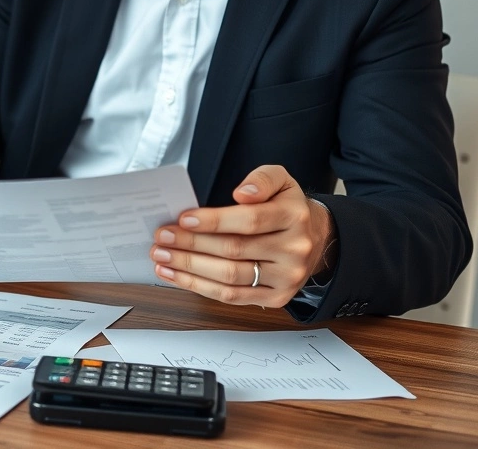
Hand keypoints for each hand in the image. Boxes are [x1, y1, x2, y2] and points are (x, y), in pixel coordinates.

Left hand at [149, 165, 336, 307]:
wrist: (316, 238)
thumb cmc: (286, 208)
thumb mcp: (281, 181)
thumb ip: (262, 179)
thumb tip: (243, 193)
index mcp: (294, 217)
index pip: (249, 220)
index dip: (214, 221)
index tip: (183, 219)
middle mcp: (293, 250)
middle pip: (234, 250)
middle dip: (192, 244)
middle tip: (162, 238)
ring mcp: (286, 278)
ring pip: (230, 277)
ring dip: (189, 268)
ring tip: (161, 257)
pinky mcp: (277, 297)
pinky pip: (232, 297)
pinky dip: (199, 287)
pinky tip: (175, 275)